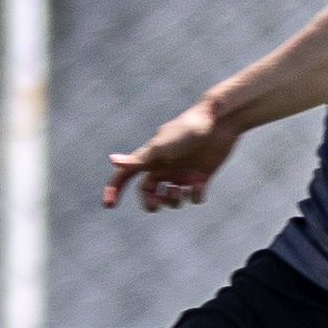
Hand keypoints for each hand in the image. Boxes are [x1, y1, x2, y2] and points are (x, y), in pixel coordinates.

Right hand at [102, 103, 239, 211]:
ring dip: (172, 200)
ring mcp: (183, 172)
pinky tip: (199, 184)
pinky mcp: (201, 176)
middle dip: (151, 203)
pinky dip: (195, 196)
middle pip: (148, 193)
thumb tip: (112, 160)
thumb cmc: (186, 131)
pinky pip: (194, 196)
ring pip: (171, 198)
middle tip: (157, 202)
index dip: (114, 189)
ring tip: (178, 190)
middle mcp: (164, 167)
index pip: (126, 176)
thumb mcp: (160, 147)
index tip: (108, 205)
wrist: (219, 121)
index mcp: (150, 159)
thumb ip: (138, 159)